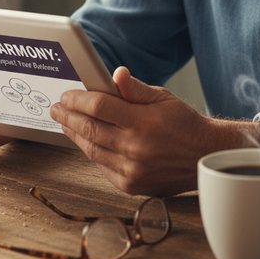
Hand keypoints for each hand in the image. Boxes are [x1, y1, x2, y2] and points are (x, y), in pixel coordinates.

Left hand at [50, 66, 259, 196]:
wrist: (203, 156)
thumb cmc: (184, 123)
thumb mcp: (163, 97)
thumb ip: (135, 88)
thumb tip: (116, 73)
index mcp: (144, 122)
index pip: (100, 106)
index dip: (79, 99)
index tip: (68, 95)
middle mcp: (136, 148)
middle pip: (90, 129)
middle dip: (68, 116)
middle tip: (57, 108)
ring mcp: (132, 169)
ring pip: (92, 150)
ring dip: (74, 134)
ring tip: (65, 123)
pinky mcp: (130, 184)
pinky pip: (102, 166)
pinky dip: (91, 151)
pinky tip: (85, 140)